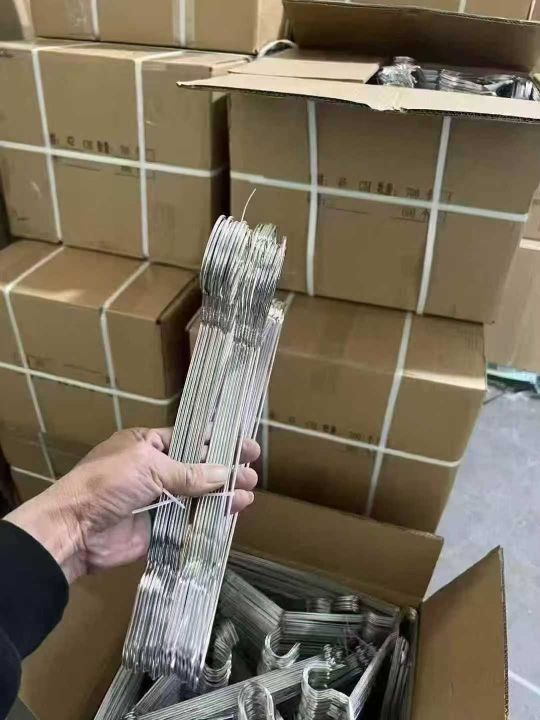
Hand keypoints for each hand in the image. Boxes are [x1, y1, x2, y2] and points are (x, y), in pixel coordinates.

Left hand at [5, 427, 259, 582]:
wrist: (74, 530)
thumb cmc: (107, 485)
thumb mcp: (149, 468)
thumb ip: (191, 473)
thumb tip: (228, 473)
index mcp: (147, 444)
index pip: (190, 439)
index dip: (218, 442)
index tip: (246, 446)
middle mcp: (155, 469)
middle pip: (198, 468)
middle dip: (226, 469)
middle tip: (253, 472)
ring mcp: (158, 499)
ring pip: (198, 495)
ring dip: (223, 494)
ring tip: (248, 494)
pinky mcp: (160, 528)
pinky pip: (190, 521)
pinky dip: (211, 518)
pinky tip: (232, 513)